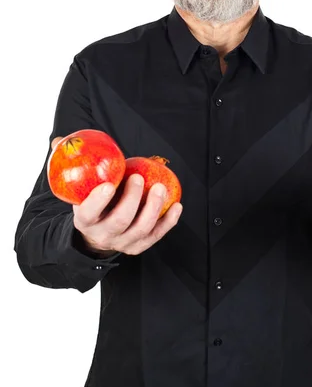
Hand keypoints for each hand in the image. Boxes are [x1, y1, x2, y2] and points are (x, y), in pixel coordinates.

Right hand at [50, 137, 182, 255]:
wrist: (98, 231)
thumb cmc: (91, 201)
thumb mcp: (78, 187)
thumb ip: (71, 165)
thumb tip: (60, 140)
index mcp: (84, 220)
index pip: (88, 213)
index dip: (98, 201)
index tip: (109, 184)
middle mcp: (103, 234)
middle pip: (119, 221)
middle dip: (131, 200)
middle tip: (138, 178)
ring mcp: (122, 243)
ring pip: (140, 230)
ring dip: (153, 209)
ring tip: (160, 187)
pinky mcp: (139, 246)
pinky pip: (156, 235)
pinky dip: (168, 222)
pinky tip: (177, 205)